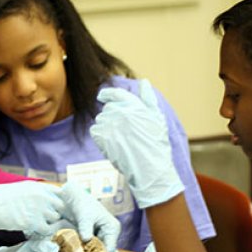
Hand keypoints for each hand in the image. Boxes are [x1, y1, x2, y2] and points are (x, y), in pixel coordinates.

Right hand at [0, 181, 63, 234]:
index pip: (63, 194)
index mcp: (39, 186)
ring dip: (50, 226)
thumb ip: (36, 195)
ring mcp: (39, 208)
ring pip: (56, 220)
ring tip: (38, 229)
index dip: (62, 205)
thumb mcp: (21, 190)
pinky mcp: (33, 221)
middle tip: (50, 224)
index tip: (59, 213)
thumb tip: (47, 203)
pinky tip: (33, 233)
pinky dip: (43, 234)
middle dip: (59, 217)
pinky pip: (48, 231)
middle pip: (63, 208)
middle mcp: (42, 195)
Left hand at [56, 181, 120, 251]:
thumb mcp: (84, 216)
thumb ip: (86, 229)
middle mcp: (109, 233)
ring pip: (97, 251)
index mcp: (112, 228)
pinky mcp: (92, 236)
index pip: (110, 249)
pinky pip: (90, 248)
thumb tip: (86, 240)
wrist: (74, 197)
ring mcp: (101, 235)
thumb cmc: (82, 203)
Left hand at [89, 82, 183, 207]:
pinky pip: (95, 131)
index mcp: (134, 105)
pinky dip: (100, 137)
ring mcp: (110, 124)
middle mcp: (121, 112)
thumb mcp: (157, 118)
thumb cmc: (156, 145)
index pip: (115, 94)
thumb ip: (148, 98)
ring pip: (100, 120)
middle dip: (111, 118)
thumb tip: (144, 82)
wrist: (150, 169)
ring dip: (106, 128)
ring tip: (120, 141)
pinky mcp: (103, 137)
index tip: (101, 96)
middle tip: (122, 132)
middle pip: (107, 109)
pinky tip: (111, 145)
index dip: (106, 94)